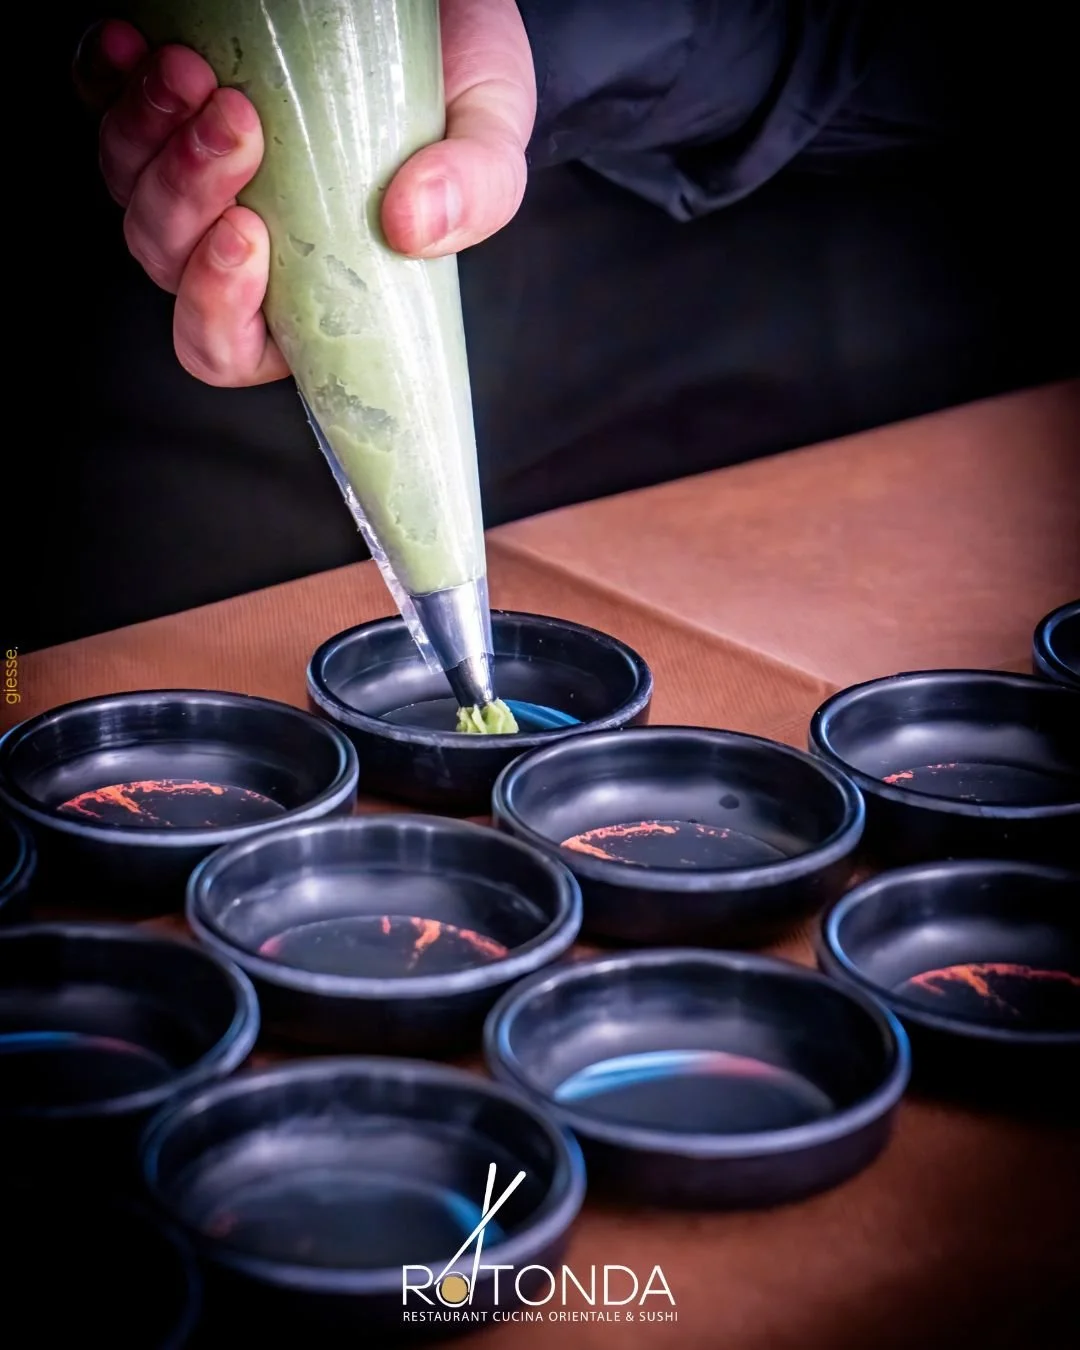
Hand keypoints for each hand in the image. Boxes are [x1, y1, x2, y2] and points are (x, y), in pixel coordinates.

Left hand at [74, 0, 535, 386]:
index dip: (217, 314)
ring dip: (146, 140)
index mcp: (308, 287)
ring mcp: (191, 170)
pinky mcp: (163, 97)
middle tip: (238, 124)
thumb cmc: (461, 82)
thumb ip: (478, 191)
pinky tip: (140, 47)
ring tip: (196, 75)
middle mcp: (238, 238)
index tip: (249, 237)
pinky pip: (98, 105)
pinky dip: (106, 80)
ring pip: (126, 190)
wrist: (444, 4)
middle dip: (185, 201)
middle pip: (166, 263)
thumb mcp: (494, 131)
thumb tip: (413, 229)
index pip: (229, 348)